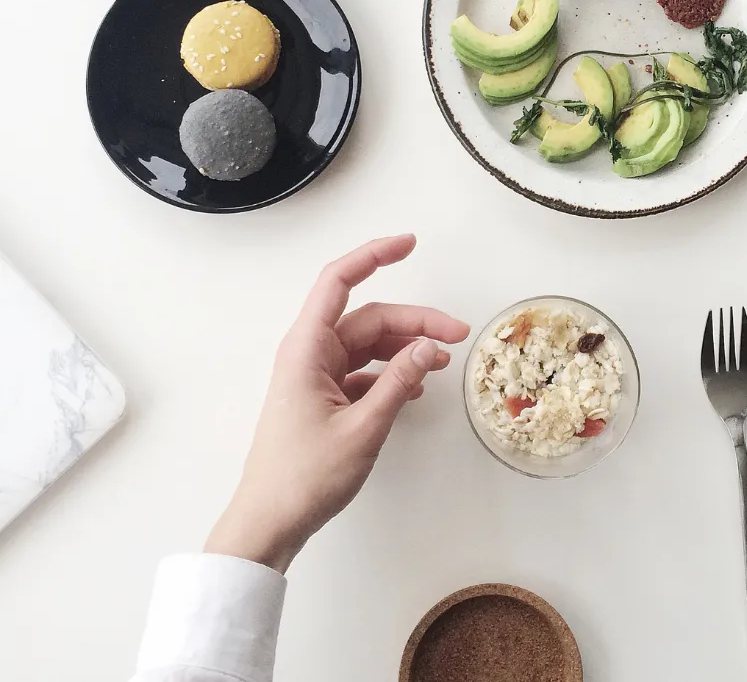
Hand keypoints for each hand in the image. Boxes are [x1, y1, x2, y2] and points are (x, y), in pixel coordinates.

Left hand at [204, 235, 469, 572]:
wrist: (268, 524)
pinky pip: (363, 371)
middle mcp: (310, 353)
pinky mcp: (323, 398)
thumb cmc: (305, 476)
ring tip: (445, 361)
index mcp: (307, 348)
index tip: (410, 243)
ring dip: (406, 348)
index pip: (339, 280)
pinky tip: (417, 387)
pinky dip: (392, 373)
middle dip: (414, 321)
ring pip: (369, 344)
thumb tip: (432, 346)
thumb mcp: (363, 427)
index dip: (374, 255)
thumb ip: (400, 381)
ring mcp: (316, 376)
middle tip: (457, 334)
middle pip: (368, 318)